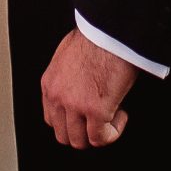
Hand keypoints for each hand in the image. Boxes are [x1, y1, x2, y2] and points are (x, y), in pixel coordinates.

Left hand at [41, 29, 134, 149]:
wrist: (110, 30)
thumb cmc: (97, 36)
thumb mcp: (69, 55)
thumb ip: (68, 76)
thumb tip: (80, 85)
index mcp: (50, 83)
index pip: (52, 118)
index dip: (72, 121)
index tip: (86, 115)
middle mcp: (58, 97)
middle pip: (63, 135)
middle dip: (84, 132)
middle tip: (100, 121)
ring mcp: (74, 105)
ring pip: (80, 141)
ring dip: (98, 133)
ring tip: (112, 115)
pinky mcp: (95, 110)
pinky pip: (101, 137)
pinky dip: (113, 131)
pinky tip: (121, 114)